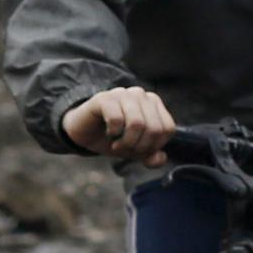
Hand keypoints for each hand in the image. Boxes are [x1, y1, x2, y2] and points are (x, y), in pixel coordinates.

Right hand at [60, 86, 176, 163]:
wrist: (85, 132)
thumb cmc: (114, 138)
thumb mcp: (135, 150)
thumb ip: (151, 156)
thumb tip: (160, 158)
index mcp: (153, 103)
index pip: (167, 129)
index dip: (155, 146)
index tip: (140, 150)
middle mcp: (140, 94)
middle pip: (154, 128)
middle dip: (140, 147)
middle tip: (126, 149)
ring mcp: (122, 93)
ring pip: (137, 123)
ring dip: (126, 142)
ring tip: (116, 144)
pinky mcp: (104, 98)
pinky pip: (116, 119)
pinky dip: (113, 133)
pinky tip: (108, 133)